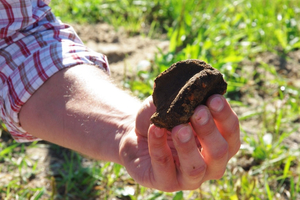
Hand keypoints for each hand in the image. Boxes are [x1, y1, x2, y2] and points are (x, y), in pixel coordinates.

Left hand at [119, 94, 239, 191]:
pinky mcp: (165, 182)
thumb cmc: (162, 118)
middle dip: (209, 130)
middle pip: (219, 152)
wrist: (135, 134)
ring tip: (179, 127)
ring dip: (188, 145)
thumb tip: (196, 86)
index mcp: (218, 144)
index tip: (213, 98)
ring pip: (195, 168)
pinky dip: (158, 145)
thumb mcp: (173, 104)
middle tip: (198, 112)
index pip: (231, 134)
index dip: (225, 117)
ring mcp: (188, 177)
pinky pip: (164, 166)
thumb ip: (185, 97)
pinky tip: (154, 128)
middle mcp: (209, 164)